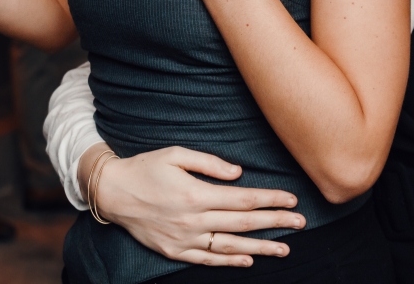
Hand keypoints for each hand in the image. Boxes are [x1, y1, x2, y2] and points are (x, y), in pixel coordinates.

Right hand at [91, 146, 303, 266]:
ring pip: (230, 245)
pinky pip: (208, 258)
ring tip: (284, 248)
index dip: (271, 200)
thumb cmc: (146, 168)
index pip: (244, 199)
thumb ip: (210, 163)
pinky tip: (248, 259)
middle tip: (301, 223)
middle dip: (275, 222)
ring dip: (260, 247)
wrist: (112, 192)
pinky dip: (230, 260)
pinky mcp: (174, 251)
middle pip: (244, 223)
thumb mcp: (176, 154)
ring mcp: (184, 239)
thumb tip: (239, 174)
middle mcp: (194, 220)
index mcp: (197, 194)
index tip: (292, 200)